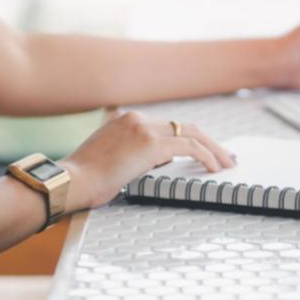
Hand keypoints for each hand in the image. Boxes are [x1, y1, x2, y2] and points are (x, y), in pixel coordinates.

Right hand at [60, 112, 235, 209]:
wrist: (71, 181)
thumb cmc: (85, 179)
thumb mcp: (111, 160)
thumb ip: (134, 155)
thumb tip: (160, 161)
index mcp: (125, 119)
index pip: (165, 126)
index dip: (188, 138)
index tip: (203, 150)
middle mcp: (136, 118)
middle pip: (182, 125)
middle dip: (207, 140)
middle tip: (225, 155)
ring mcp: (143, 128)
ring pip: (191, 133)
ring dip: (213, 148)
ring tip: (227, 163)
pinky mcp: (150, 144)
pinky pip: (188, 146)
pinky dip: (206, 155)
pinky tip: (215, 168)